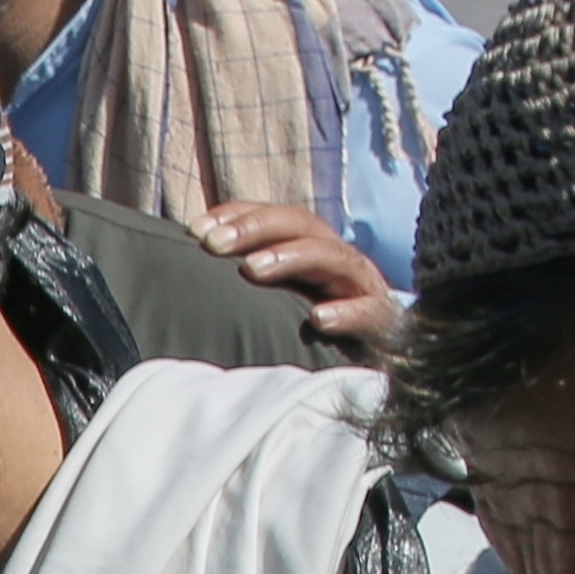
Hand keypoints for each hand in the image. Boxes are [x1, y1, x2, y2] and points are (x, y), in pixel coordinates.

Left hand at [193, 201, 404, 358]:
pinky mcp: (382, 322)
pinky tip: (318, 318)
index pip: (277, 218)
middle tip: (214, 243)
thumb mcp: (280, 301)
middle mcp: (336, 260)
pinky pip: (370, 311)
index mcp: (312, 249)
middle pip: (302, 227)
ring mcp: (362, 287)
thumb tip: (188, 276)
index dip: (240, 215)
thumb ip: (246, 285)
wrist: (387, 358)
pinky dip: (346, 312)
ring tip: (253, 269)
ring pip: (334, 257)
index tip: (196, 230)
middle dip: (257, 229)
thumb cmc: (318, 329)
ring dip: (293, 258)